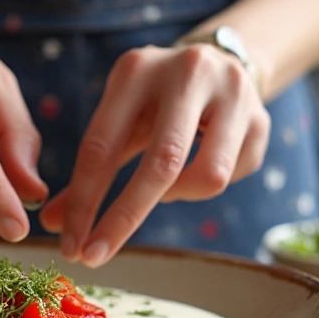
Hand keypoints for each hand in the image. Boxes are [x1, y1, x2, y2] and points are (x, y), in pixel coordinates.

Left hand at [39, 44, 270, 265]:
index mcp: (137, 69)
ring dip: (176, 196)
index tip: (71, 245)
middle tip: (96, 257)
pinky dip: (205, 187)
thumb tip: (56, 225)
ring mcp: (232, 92)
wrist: (221, 60)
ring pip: (208, 177)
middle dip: (123, 218)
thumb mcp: (120, 121)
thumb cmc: (156, 101)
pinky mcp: (262, 118)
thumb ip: (90, 172)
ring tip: (165, 187)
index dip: (84, 202)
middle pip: (159, 164)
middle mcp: (186, 72)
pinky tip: (198, 166)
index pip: (102, 145)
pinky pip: (233, 177)